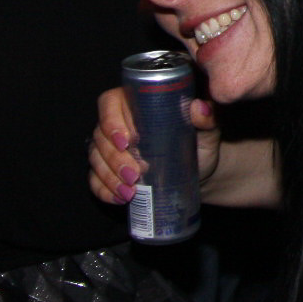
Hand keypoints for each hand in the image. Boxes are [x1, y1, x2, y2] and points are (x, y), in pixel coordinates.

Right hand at [88, 86, 221, 205]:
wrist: (199, 170)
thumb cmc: (201, 141)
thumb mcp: (207, 129)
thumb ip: (207, 117)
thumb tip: (199, 107)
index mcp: (137, 102)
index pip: (110, 103)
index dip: (112, 121)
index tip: (127, 141)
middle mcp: (118, 121)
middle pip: (101, 135)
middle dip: (114, 158)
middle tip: (134, 175)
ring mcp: (110, 146)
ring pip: (95, 158)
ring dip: (109, 176)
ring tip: (129, 192)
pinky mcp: (109, 169)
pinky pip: (94, 179)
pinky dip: (103, 190)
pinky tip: (118, 199)